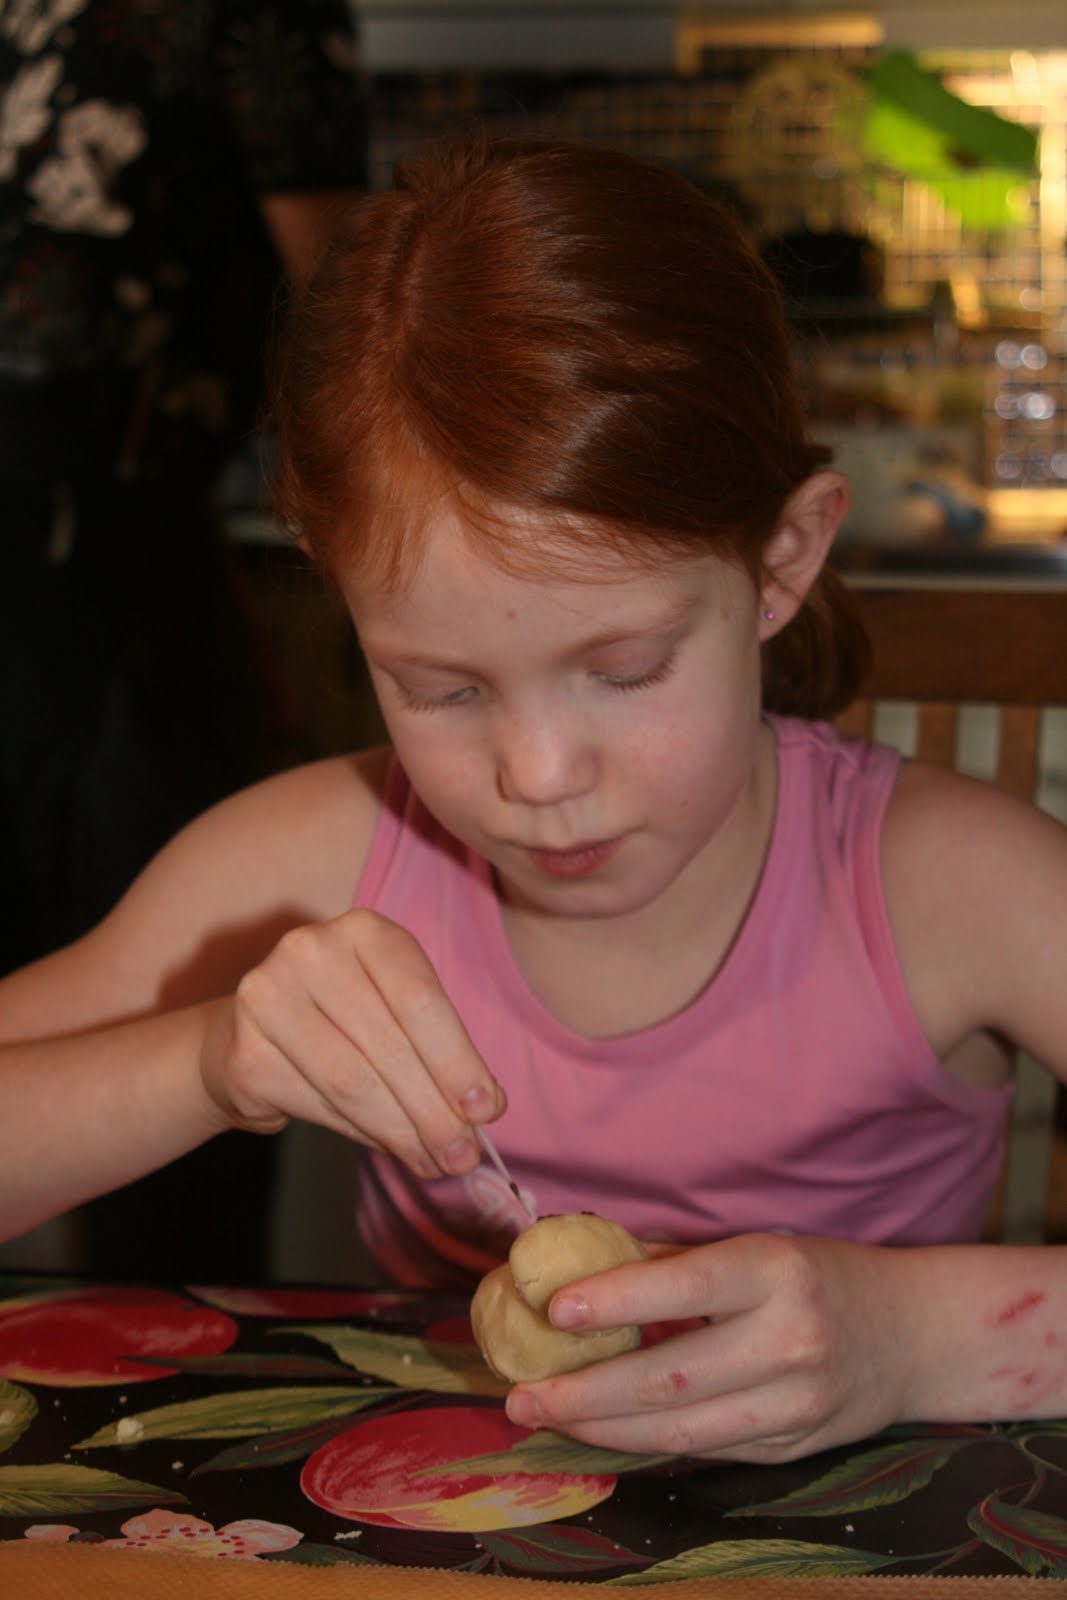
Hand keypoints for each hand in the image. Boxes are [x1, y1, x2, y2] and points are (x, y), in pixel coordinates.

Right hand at [199, 908, 503, 1176]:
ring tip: (435, 1160)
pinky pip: (317, 1105)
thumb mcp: (396, 1012)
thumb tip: (484, 1109)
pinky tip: (389, 1147)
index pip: (419, 1000)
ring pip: (352, 1082)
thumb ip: (438, 1050)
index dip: (456, 1059)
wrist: (248, 1033)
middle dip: (433, 1109)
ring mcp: (268, 998)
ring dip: (402, 1131)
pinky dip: (362, 1134)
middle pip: (388, 1045)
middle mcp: (310, 952)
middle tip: (463, 1155)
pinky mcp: (246, 1052)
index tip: (487, 1110)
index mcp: (364, 930)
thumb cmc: (343, 1019)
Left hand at [505, 1232, 916, 1462]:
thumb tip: (580, 1259)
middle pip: (673, 1377)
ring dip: (603, 1429)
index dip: (619, 1299)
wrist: (913, 1334)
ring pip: (682, 1430)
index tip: (555, 1308)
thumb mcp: (758, 1246)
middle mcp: (791, 1340)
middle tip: (520, 1394)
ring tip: (544, 1417)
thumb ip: (676, 1259)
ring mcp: (795, 1406)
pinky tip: (597, 1432)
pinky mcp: (791, 1449)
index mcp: (778, 1272)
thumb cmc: (817, 1275)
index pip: (689, 1287)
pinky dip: (644, 1445)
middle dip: (587, 1391)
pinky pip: (704, 1450)